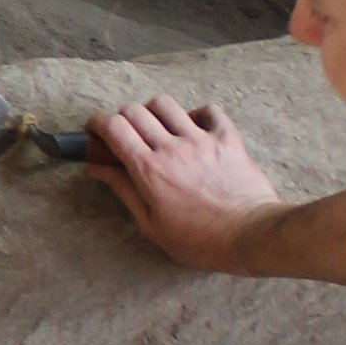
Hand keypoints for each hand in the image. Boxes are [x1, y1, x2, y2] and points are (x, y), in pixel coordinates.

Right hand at [86, 98, 281, 269]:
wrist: (250, 235)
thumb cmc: (198, 240)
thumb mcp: (151, 224)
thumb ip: (123, 190)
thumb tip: (95, 168)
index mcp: (148, 170)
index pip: (114, 128)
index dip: (98, 123)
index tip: (95, 130)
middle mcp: (172, 147)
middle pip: (135, 111)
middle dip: (123, 118)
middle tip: (126, 135)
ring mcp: (200, 139)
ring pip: (166, 104)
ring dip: (154, 112)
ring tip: (159, 129)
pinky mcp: (226, 137)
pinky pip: (207, 110)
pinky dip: (195, 115)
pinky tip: (194, 130)